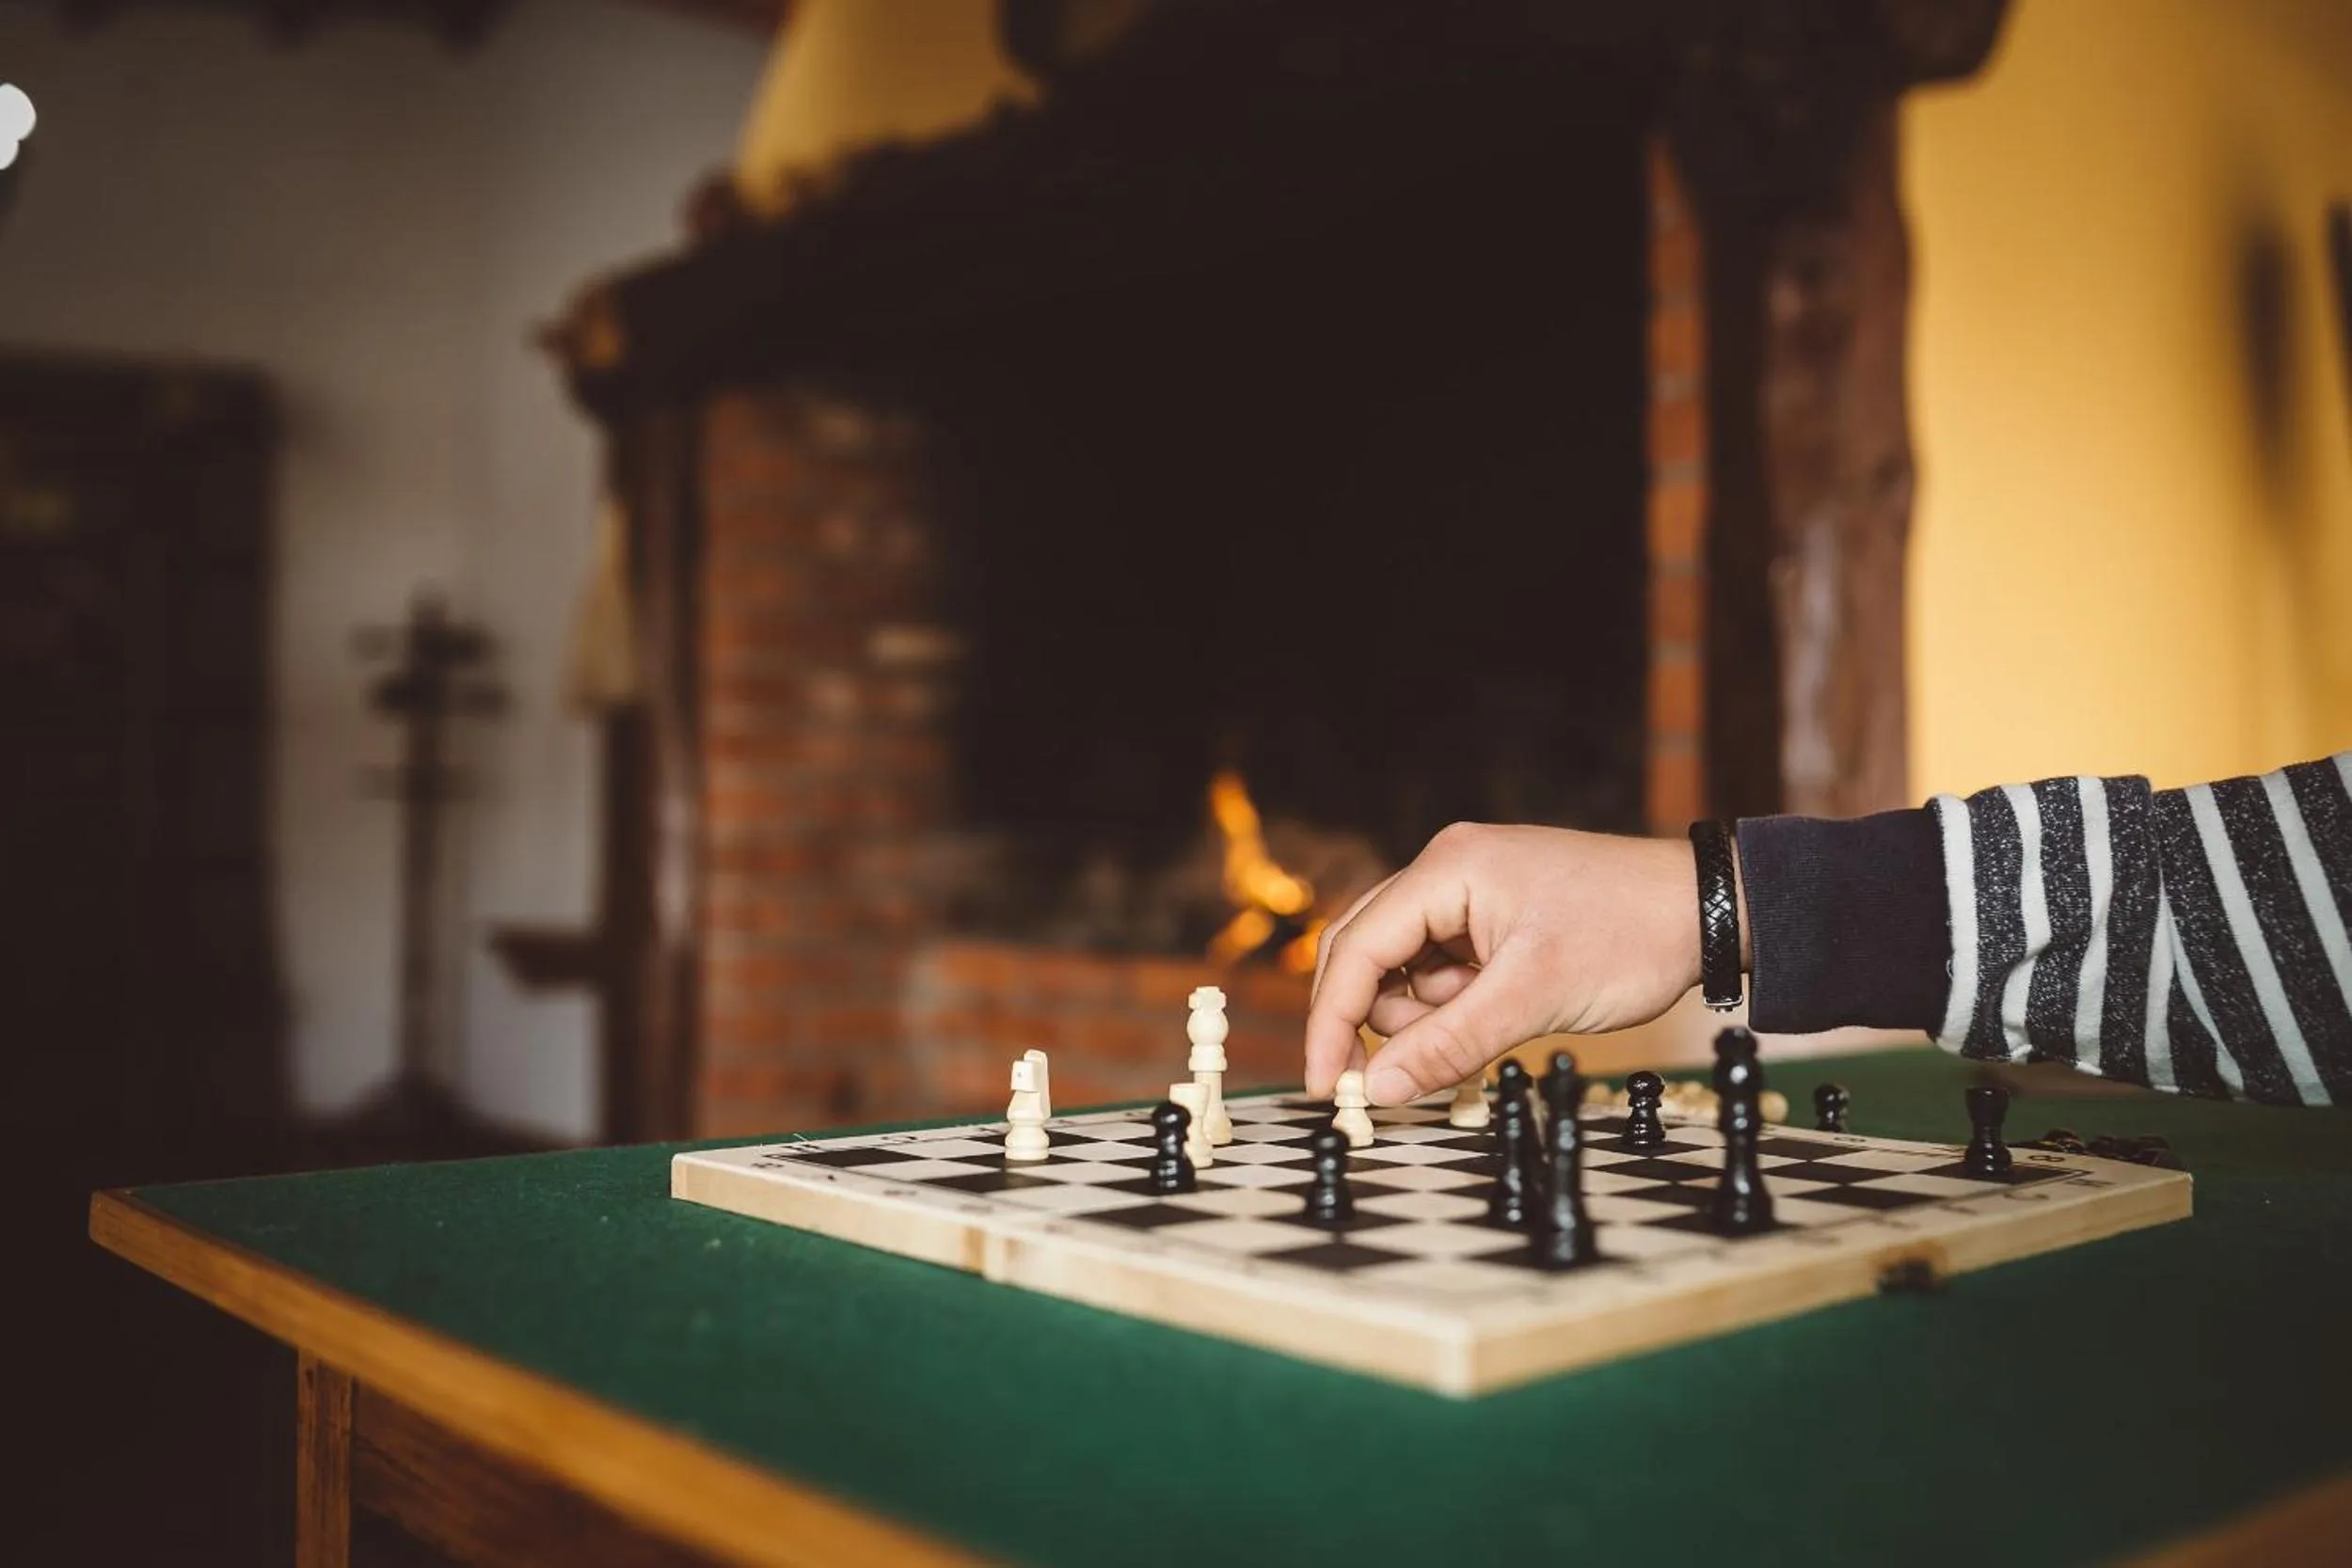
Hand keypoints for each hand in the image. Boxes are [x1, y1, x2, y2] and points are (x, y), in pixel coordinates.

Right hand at [1303, 823, 1728, 1105]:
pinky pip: (1440, 969)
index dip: (1332, 1022)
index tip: (1327, 1086)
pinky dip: (1452, 1005)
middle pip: (1365, 952)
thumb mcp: (1534, 998)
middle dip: (1371, 1020)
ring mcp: (1467, 891)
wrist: (1705, 908)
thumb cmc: (1629, 935)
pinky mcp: (1489, 917)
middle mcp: (1445, 870)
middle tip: (1379, 1084)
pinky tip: (1497, 1013)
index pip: (1356, 947)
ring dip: (1423, 1015)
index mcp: (1446, 869)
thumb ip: (1449, 1044)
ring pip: (1402, 968)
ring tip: (1487, 1025)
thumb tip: (1379, 1090)